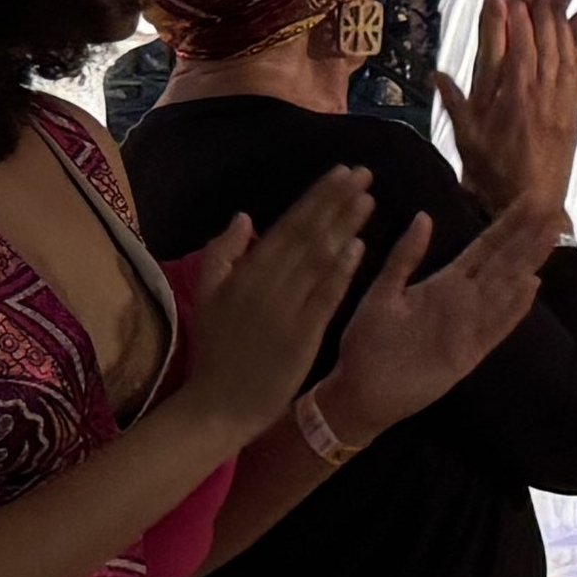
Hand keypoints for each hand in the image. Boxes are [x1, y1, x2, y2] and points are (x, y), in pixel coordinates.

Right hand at [169, 168, 373, 433]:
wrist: (221, 404)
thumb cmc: (217, 350)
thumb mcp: (208, 295)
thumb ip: (222, 253)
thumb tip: (244, 216)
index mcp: (245, 272)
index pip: (288, 225)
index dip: (317, 197)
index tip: (341, 173)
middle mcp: (266, 284)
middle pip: (307, 234)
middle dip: (336, 201)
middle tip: (364, 173)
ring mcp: (285, 310)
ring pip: (319, 260)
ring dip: (345, 227)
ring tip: (369, 199)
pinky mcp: (301, 335)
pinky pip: (324, 298)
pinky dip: (341, 272)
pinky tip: (359, 247)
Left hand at [316, 198, 564, 437]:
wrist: (360, 391)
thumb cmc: (366, 342)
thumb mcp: (381, 292)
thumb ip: (405, 257)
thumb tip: (424, 215)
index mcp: (443, 283)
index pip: (484, 247)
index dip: (508, 223)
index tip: (530, 198)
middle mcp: (463, 301)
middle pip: (503, 262)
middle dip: (527, 235)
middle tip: (553, 206)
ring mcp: (469, 326)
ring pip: (506, 288)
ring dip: (528, 262)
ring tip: (551, 236)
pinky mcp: (469, 353)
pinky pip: (496, 326)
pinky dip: (514, 307)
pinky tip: (532, 286)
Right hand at [441, 0, 576, 224]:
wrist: (530, 205)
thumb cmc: (492, 172)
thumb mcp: (467, 136)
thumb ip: (455, 100)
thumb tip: (439, 73)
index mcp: (514, 93)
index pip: (518, 40)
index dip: (516, 12)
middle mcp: (542, 90)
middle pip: (549, 35)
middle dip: (553, 0)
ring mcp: (562, 98)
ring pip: (571, 47)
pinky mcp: (575, 109)